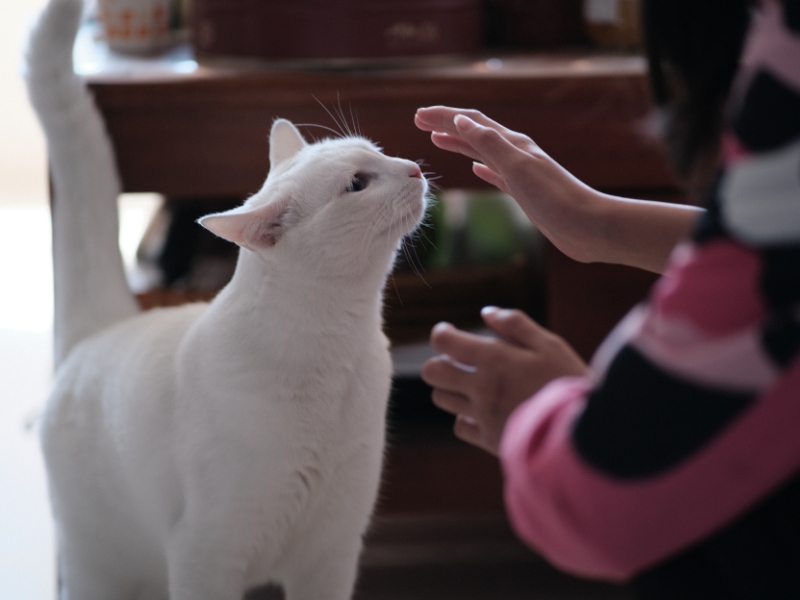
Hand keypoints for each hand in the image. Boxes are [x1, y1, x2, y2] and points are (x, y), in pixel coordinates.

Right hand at [415, 106, 600, 263]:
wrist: (587, 225)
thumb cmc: (554, 198)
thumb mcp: (517, 167)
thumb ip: (489, 143)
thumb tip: (462, 121)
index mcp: (513, 144)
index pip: (472, 122)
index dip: (444, 117)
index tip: (418, 116)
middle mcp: (516, 153)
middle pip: (475, 132)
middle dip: (447, 125)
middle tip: (420, 122)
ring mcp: (521, 172)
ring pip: (483, 151)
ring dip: (459, 142)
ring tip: (438, 140)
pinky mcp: (525, 191)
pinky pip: (497, 173)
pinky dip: (482, 166)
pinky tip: (477, 168)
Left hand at [420, 307, 587, 454]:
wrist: (584, 433)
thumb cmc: (569, 382)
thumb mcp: (550, 345)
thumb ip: (516, 325)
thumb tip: (487, 312)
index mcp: (494, 359)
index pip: (443, 342)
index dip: (442, 334)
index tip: (450, 333)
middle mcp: (480, 387)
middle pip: (432, 373)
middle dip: (440, 363)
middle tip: (459, 362)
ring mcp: (482, 415)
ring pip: (442, 398)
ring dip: (452, 388)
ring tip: (474, 385)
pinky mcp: (488, 439)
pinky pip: (460, 427)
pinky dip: (466, 418)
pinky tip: (483, 411)